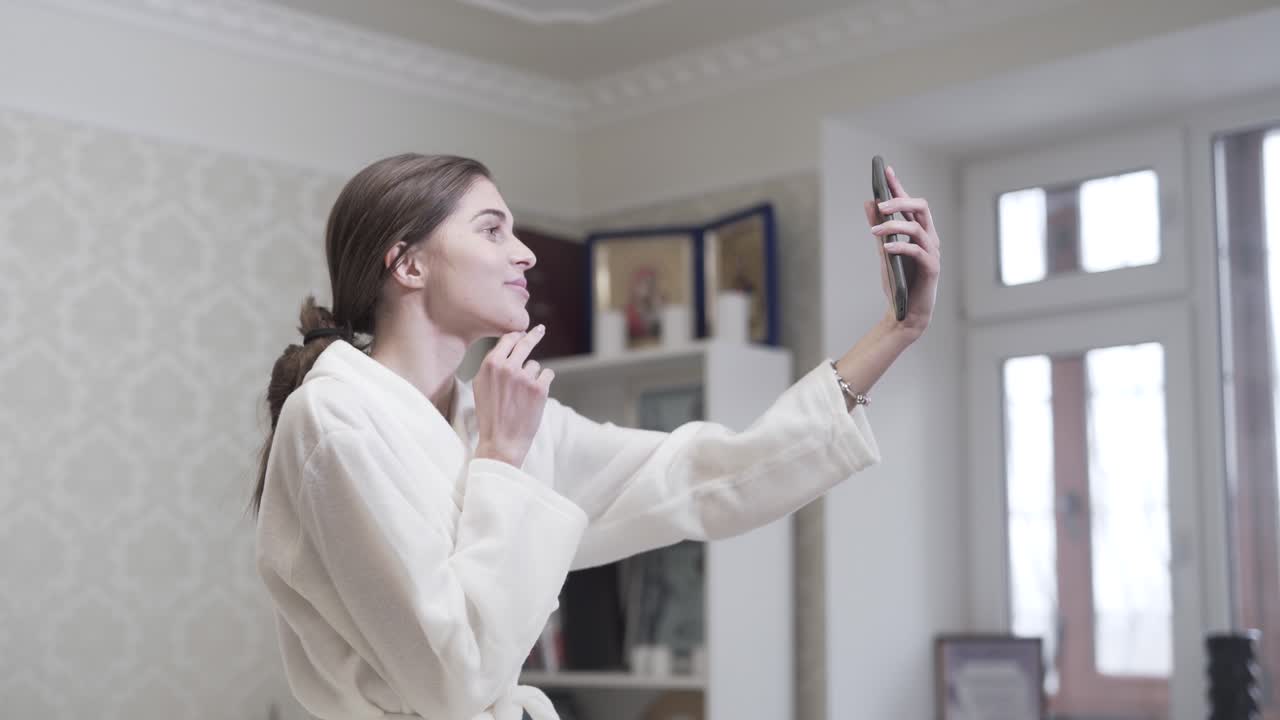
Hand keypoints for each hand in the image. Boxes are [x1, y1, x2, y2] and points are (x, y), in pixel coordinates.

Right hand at [472, 325, 554, 467]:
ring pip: (535, 365)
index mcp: (490, 364)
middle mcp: (507, 367)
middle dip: (534, 335)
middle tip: (540, 329)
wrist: (502, 441)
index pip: (507, 340)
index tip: (522, 333)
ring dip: (533, 376)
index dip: (516, 336)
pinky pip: (548, 374)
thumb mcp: (480, 386)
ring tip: (522, 396)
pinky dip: (544, 383)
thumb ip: (491, 365)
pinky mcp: (540, 388)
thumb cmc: (490, 415)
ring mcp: (524, 377)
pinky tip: (534, 397)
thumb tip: (503, 348)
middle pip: (525, 343)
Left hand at [863, 165, 940, 335]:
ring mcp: (932, 253)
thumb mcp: (884, 251)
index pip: (910, 203)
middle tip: (880, 205)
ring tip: (875, 231)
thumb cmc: (898, 282)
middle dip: (900, 201)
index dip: (899, 186)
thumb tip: (869, 202)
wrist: (905, 314)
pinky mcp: (931, 269)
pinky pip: (918, 251)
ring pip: (918, 228)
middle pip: (921, 208)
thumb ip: (879, 228)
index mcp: (919, 232)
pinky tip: (886, 248)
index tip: (885, 170)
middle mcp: (929, 239)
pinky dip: (901, 247)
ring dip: (894, 226)